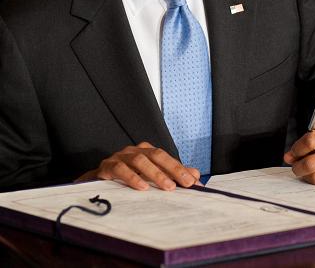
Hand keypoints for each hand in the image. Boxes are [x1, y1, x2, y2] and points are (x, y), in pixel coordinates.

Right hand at [76, 142, 199, 190]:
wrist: (95, 183)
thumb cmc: (124, 179)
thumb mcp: (149, 177)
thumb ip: (171, 175)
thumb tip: (195, 176)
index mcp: (146, 151)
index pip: (166, 157)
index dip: (181, 169)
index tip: (194, 182)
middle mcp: (134, 150)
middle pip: (157, 155)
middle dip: (173, 169)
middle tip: (186, 183)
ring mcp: (120, 156)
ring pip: (140, 160)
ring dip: (156, 174)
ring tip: (168, 187)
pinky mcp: (106, 166)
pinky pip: (120, 169)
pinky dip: (132, 177)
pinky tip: (142, 187)